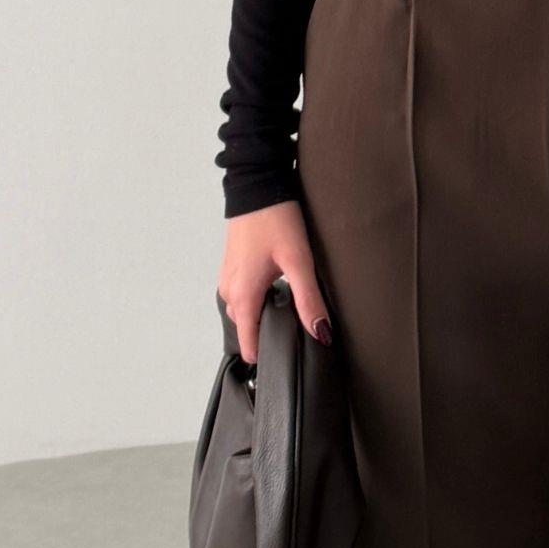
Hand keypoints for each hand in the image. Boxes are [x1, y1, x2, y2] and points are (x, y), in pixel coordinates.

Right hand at [219, 198, 331, 362]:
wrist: (257, 185)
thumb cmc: (275, 219)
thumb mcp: (299, 261)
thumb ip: (309, 300)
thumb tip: (320, 333)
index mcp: (243, 294)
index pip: (248, 341)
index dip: (265, 354)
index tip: (281, 362)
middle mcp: (230, 289)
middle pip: (245, 327)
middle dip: (264, 334)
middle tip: (291, 334)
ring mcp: (228, 276)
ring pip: (241, 310)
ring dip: (259, 314)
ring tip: (285, 311)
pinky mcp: (231, 264)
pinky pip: (239, 294)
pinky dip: (254, 298)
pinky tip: (275, 288)